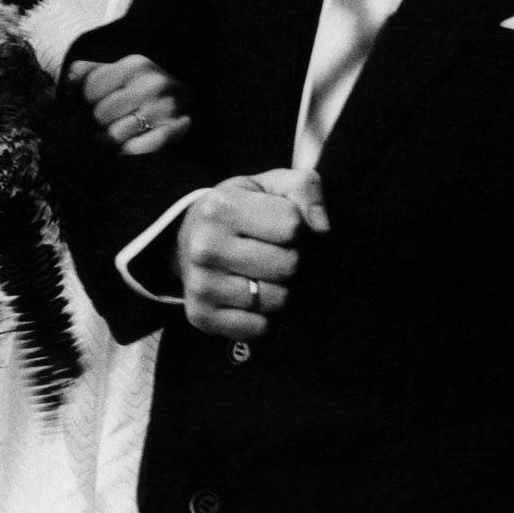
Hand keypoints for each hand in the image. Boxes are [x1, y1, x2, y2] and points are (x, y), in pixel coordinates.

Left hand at [65, 55, 191, 155]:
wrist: (190, 102)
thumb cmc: (143, 89)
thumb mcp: (119, 73)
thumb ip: (87, 73)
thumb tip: (60, 84)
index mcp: (134, 65)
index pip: (90, 88)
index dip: (81, 104)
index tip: (83, 111)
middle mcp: (151, 83)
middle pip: (100, 114)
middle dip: (92, 126)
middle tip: (92, 130)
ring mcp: (165, 108)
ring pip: (115, 135)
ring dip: (106, 143)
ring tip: (107, 141)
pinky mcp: (176, 130)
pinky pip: (136, 150)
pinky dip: (124, 154)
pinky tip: (122, 150)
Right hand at [177, 169, 328, 337]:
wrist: (190, 238)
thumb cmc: (241, 209)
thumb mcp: (271, 184)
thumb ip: (304, 188)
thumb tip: (322, 228)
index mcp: (222, 207)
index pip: (292, 226)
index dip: (296, 227)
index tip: (279, 226)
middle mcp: (205, 246)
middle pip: (288, 265)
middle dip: (291, 259)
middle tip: (273, 251)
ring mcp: (200, 284)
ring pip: (277, 299)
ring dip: (280, 289)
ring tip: (263, 273)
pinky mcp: (201, 316)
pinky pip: (259, 327)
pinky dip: (264, 317)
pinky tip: (252, 296)